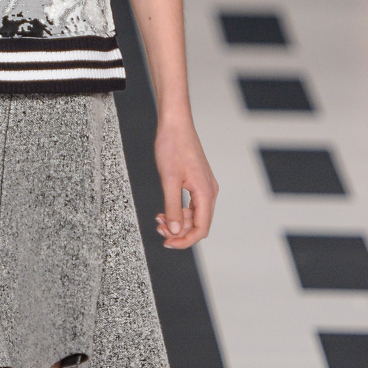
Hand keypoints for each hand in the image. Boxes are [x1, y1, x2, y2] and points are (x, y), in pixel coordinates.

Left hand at [154, 119, 217, 249]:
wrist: (175, 124)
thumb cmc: (173, 146)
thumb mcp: (169, 180)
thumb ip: (173, 207)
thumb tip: (176, 230)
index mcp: (205, 192)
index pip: (201, 229)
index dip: (185, 241)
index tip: (168, 243)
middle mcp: (209, 191)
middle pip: (198, 224)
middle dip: (179, 231)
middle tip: (159, 228)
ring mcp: (204, 186)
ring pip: (194, 215)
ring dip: (178, 221)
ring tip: (159, 219)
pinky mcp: (197, 182)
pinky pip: (191, 204)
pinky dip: (179, 211)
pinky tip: (165, 210)